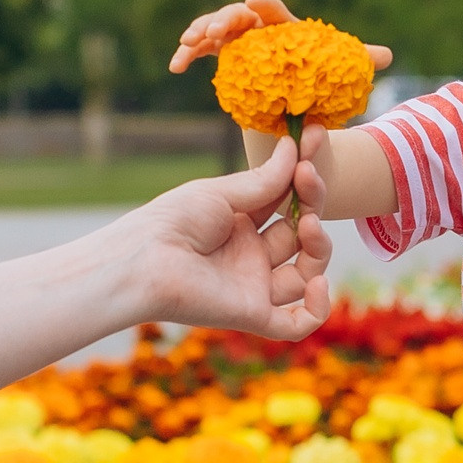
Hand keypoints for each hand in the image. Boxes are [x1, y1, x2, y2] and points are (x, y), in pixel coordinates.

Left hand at [121, 136, 330, 339]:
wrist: (144, 258)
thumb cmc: (171, 221)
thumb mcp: (220, 193)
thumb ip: (263, 180)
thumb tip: (293, 148)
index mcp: (238, 225)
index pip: (285, 201)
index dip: (303, 176)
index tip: (315, 139)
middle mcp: (248, 257)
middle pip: (299, 235)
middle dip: (311, 204)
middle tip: (307, 176)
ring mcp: (252, 286)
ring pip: (304, 275)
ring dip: (318, 248)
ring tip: (306, 224)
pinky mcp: (252, 314)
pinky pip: (296, 323)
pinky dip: (317, 308)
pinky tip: (318, 282)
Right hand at [167, 0, 394, 74]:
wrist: (291, 92)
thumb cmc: (315, 76)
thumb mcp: (337, 70)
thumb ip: (358, 60)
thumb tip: (388, 56)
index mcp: (282, 27)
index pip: (272, 10)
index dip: (264, 4)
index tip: (254, 1)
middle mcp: (256, 27)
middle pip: (237, 15)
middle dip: (224, 19)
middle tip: (214, 31)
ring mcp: (236, 38)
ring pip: (214, 28)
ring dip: (199, 32)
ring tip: (189, 44)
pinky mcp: (220, 53)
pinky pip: (200, 49)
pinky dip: (186, 54)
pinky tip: (175, 66)